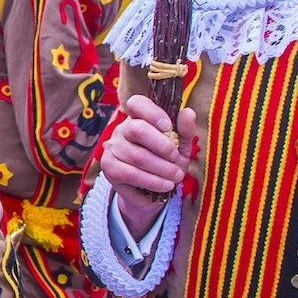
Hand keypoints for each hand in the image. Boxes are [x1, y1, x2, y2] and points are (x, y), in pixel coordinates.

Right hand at [101, 94, 196, 232]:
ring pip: (137, 156)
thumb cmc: (166, 164)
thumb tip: (188, 112)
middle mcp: (122, 130)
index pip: (137, 103)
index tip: (168, 126)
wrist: (150, 193)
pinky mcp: (109, 168)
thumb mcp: (180, 147)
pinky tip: (165, 185)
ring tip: (176, 176)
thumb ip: (184, 130)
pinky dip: (153, 181)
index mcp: (139, 118)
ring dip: (162, 168)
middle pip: (138, 129)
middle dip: (162, 146)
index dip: (153, 113)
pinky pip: (131, 173)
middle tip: (176, 158)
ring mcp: (113, 148)